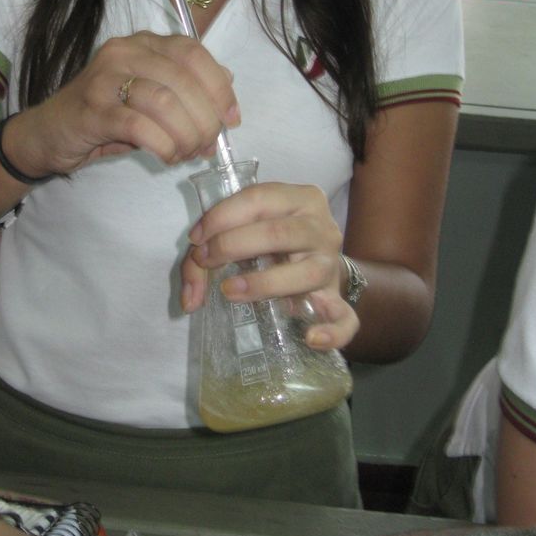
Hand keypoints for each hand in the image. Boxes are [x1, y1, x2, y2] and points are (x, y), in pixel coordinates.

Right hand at [7, 32, 238, 176]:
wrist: (48, 134)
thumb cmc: (106, 116)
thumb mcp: (150, 97)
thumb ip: (185, 88)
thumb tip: (228, 88)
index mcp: (144, 43)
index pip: (194, 53)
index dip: (219, 87)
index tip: (231, 119)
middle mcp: (124, 52)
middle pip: (183, 80)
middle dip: (205, 119)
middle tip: (206, 145)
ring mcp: (104, 78)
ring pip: (165, 102)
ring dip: (186, 135)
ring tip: (186, 153)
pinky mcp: (92, 109)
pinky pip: (140, 126)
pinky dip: (163, 145)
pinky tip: (166, 157)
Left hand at [182, 181, 359, 350]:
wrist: (315, 261)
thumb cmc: (271, 243)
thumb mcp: (243, 231)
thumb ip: (206, 256)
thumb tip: (190, 299)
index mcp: (300, 198)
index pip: (258, 198)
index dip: (220, 218)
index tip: (196, 239)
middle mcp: (322, 227)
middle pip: (278, 233)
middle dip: (232, 245)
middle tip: (207, 261)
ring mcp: (332, 265)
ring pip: (307, 273)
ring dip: (264, 283)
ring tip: (231, 291)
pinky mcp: (337, 299)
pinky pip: (345, 318)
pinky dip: (331, 331)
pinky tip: (310, 338)